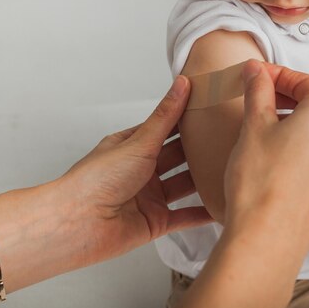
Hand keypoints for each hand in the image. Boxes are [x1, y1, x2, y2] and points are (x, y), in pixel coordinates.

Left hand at [59, 76, 212, 263]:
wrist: (77, 223)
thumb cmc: (96, 179)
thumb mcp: (138, 142)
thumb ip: (165, 117)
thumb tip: (181, 84)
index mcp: (133, 147)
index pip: (167, 130)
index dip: (190, 121)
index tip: (215, 110)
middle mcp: (141, 171)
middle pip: (179, 157)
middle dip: (201, 150)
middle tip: (230, 139)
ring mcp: (149, 197)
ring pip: (184, 185)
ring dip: (204, 179)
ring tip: (231, 169)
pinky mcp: (155, 222)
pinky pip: (184, 217)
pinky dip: (201, 213)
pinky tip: (222, 205)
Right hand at [173, 60, 308, 307]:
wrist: (269, 235)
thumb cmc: (261, 181)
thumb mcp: (254, 125)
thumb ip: (259, 91)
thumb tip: (257, 70)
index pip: (304, 80)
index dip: (276, 74)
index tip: (254, 75)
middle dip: (299, 91)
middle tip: (269, 94)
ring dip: (306, 114)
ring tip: (273, 120)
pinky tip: (282, 149)